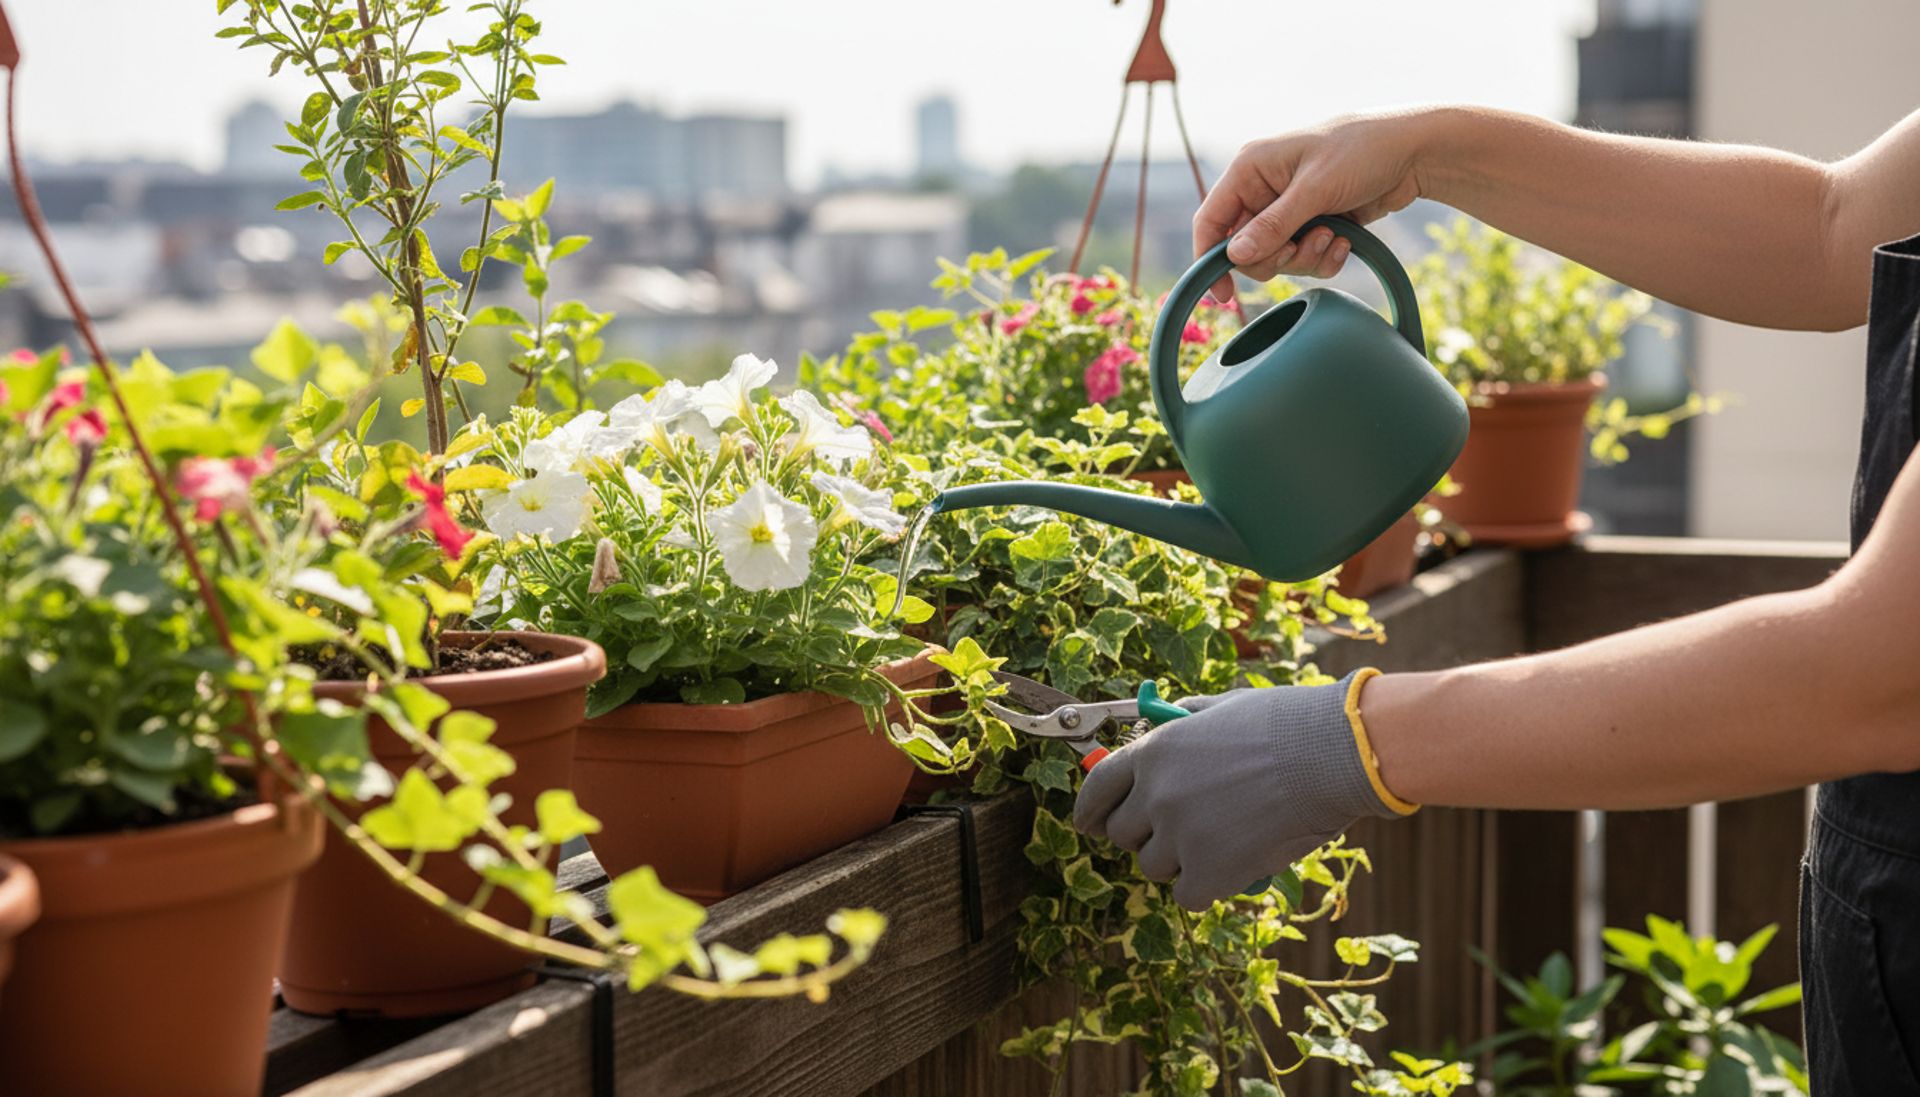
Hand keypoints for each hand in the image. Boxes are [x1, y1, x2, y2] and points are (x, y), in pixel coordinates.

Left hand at [1072, 671, 1411, 909]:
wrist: (1329, 754)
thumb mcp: (1223, 707)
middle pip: (1122, 834)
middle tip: (1180, 831)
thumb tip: (1168, 717)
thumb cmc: (1286, 724)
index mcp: (1153, 751)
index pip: (1096, 790)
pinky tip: (1233, 867)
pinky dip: (1208, 886)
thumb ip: (1186, 718)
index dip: (1090, 811)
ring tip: (1220, 842)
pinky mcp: (1208, 873)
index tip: (1090, 825)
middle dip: (1145, 834)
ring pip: (1155, 867)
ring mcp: (1179, 836)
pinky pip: (1188, 895)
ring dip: (1179, 861)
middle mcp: (1155, 795)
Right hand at [1195, 109, 1434, 301]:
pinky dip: (1323, 258)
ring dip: (1306, 257)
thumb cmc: (1362, 151)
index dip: (1209, 258)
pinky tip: (1345, 241)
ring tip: (1334, 237)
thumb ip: (1273, 225)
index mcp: (1251, 169)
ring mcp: (1288, 209)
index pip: (1211, 220)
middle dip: (1277, 257)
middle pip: (1244, 249)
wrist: (1414, 152)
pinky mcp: (1312, 224)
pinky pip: (1303, 258)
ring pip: (1276, 258)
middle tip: (1306, 245)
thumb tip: (1234, 256)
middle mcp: (1263, 190)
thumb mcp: (1315, 189)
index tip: (1222, 294)